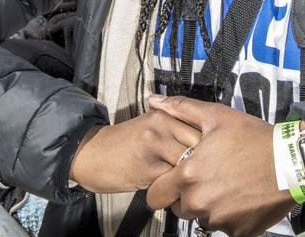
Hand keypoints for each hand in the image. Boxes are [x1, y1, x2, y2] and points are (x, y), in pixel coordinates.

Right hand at [69, 110, 201, 193]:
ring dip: (191, 177)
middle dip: (206, 163)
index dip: (212, 146)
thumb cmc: (122, 145)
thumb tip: (209, 147)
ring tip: (189, 184)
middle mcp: (160, 126)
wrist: (89, 153)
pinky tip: (170, 189)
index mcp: (164, 115)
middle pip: (201, 145)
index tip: (215, 157)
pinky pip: (173, 181)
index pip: (203, 128)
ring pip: (189, 163)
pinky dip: (176, 188)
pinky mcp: (146, 167)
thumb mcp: (150, 129)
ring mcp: (153, 145)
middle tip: (206, 174)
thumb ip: (176, 133)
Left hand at [145, 95, 294, 236]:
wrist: (292, 162)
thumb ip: (182, 109)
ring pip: (200, 218)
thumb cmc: (256, 139)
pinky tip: (239, 197)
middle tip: (206, 177)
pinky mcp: (239, 231)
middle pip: (178, 208)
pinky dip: (229, 216)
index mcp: (189, 176)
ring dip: (207, 206)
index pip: (155, 195)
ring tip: (226, 184)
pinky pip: (224, 227)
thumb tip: (157, 101)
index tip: (175, 178)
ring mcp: (219, 219)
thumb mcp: (216, 116)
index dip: (163, 185)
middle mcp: (201, 202)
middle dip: (186, 195)